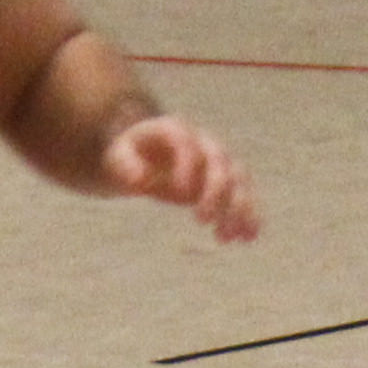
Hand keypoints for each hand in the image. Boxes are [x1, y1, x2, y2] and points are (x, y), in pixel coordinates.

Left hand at [103, 114, 259, 242]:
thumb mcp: (118, 157)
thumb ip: (126, 164)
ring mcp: (219, 161)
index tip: (180, 192)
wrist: (146, 154)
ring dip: (237, 208)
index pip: (187, 144)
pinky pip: (244, 195)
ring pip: (238, 180)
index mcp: (176, 130)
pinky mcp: (227, 180)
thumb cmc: (128, 155)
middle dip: (215, 192)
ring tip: (226, 237)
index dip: (188, 166)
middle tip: (201, 221)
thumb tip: (139, 181)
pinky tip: (247, 237)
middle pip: (219, 163)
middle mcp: (204, 142)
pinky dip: (249, 215)